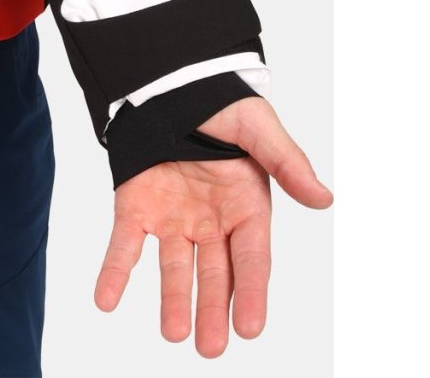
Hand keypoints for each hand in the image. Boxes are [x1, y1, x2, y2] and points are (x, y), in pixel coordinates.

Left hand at [94, 96, 332, 357]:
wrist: (170, 81)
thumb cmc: (221, 103)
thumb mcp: (259, 127)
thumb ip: (288, 163)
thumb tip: (324, 198)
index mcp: (246, 205)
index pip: (251, 259)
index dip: (251, 293)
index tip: (249, 328)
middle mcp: (211, 220)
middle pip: (214, 274)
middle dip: (212, 310)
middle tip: (210, 347)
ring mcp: (173, 216)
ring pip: (174, 268)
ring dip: (171, 301)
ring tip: (172, 334)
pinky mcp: (136, 205)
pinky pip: (125, 243)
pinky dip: (115, 271)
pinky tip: (105, 299)